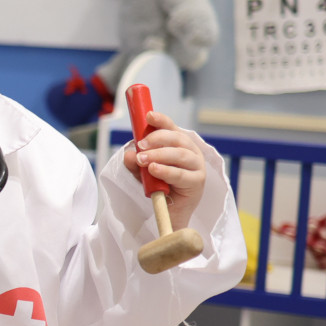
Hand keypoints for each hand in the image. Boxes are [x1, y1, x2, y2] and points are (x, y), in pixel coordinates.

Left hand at [122, 111, 206, 229]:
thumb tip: (129, 154)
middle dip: (157, 139)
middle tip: (140, 145)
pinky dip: (166, 171)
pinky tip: (154, 169)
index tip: (149, 116)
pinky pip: (181, 174)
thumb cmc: (159, 184)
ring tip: (143, 160)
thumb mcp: (142, 170)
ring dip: (159, 155)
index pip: (172, 127)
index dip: (161, 120)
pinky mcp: (196, 182)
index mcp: (178, 143)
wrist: (171, 210)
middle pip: (177, 139)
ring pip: (180, 155)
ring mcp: (196, 166)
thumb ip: (134, 162)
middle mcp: (190, 151)